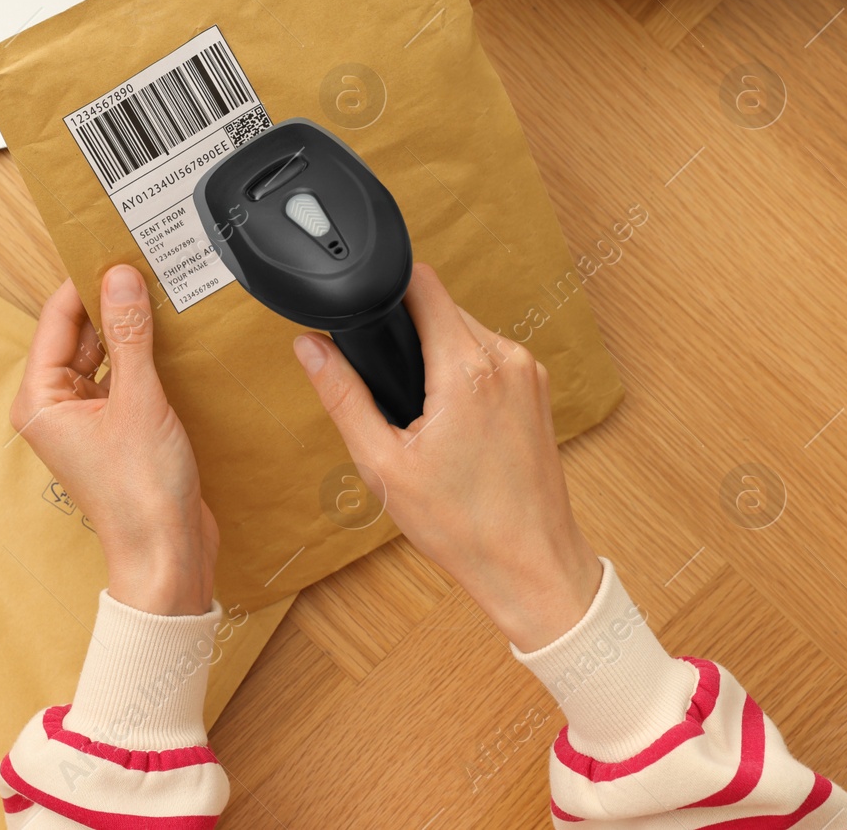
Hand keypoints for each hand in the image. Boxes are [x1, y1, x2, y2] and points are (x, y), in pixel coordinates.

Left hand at [11, 265, 217, 615]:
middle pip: (78, 334)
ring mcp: (85, 420)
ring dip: (128, 330)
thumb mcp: (138, 400)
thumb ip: (129, 335)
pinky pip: (122, 378)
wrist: (167, 554)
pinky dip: (142, 358)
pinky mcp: (116, 430)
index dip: (85, 282)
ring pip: (102, 355)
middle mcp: (55, 408)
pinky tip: (168, 339)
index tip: (114, 249)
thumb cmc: (141, 495)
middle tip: (143, 266)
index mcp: (40, 399)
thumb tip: (120, 279)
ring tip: (158, 296)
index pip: (57, 319)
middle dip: (110, 303)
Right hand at [293, 264, 601, 650]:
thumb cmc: (463, 525)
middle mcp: (506, 359)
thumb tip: (309, 349)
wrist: (530, 564)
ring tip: (421, 409)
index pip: (422, 283)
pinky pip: (490, 356)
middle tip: (392, 385)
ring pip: (467, 329)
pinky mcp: (538, 390)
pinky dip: (464, 371)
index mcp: (466, 369)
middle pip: (442, 305)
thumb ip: (342, 395)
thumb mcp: (382, 463)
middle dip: (409, 332)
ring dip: (437, 351)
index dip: (386, 287)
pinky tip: (451, 418)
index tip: (366, 309)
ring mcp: (528, 373)